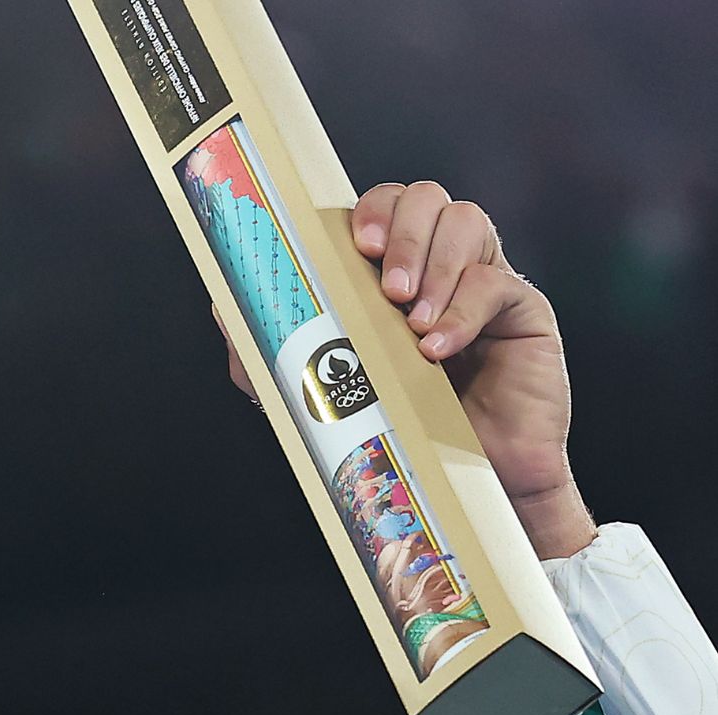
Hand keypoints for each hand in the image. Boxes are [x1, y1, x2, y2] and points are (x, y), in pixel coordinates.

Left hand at [222, 181, 598, 558]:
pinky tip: (435, 350)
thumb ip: (269, 352)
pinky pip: (498, 282)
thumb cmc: (395, 433)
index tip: (356, 244)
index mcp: (388, 273)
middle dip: (401, 231)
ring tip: (409, 323)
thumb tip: (222, 306)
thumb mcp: (315, 394)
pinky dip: (462, 311)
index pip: (382, 208)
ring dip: (434, 264)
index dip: (370, 210)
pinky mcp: (525, 311)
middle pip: (427, 197)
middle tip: (385, 287)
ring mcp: (484, 281)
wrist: (464, 484)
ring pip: (467, 220)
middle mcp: (439, 265)